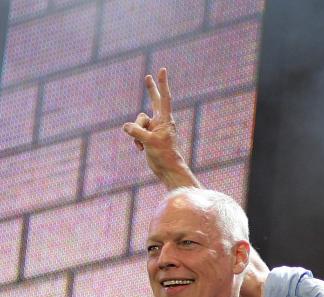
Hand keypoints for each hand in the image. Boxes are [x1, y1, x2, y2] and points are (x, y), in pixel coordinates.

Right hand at [122, 68, 197, 187]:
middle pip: (154, 101)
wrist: (167, 169)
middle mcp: (161, 122)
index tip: (162, 70)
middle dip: (150, 90)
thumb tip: (125, 126)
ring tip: (142, 144)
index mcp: (165, 120)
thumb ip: (137, 131)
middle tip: (147, 76)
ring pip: (137, 121)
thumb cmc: (163, 155)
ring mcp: (154, 128)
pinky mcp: (148, 136)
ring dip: (135, 132)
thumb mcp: (149, 142)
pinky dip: (135, 140)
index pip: (164, 98)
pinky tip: (141, 150)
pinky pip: (134, 132)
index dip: (162, 84)